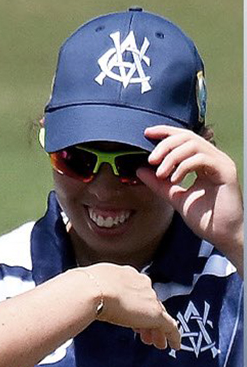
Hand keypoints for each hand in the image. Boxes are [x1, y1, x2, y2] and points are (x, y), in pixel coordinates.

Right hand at [76, 264, 179, 349]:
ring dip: (157, 330)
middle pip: (150, 303)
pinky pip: (170, 327)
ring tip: (155, 343)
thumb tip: (81, 293)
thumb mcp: (90, 283)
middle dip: (147, 319)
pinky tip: (174, 346)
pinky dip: (173, 336)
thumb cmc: (84, 286)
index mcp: (126, 274)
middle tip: (145, 334)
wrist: (92, 290)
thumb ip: (94, 289)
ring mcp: (150, 299)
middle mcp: (142, 283)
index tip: (131, 315)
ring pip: (159, 316)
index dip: (136, 305)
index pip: (137, 291)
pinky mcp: (155, 314)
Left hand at [138, 126, 242, 274]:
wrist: (222, 234)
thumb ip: (158, 183)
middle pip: (187, 137)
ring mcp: (221, 164)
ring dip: (172, 157)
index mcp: (203, 162)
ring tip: (161, 174)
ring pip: (194, 145)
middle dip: (165, 145)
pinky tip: (175, 179)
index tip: (147, 133)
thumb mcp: (175, 196)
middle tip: (151, 160)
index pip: (184, 138)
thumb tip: (140, 170)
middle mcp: (213, 158)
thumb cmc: (204, 217)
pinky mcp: (225, 172)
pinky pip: (202, 159)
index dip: (165, 132)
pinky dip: (184, 166)